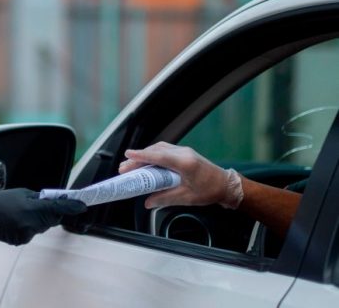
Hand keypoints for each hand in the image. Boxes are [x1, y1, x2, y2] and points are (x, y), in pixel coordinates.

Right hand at [0, 188, 86, 245]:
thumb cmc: (0, 200)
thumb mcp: (22, 193)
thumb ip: (40, 199)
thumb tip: (53, 201)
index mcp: (33, 208)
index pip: (59, 208)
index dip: (73, 207)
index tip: (83, 206)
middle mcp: (32, 223)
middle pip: (52, 219)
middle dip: (51, 212)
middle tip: (42, 205)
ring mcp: (26, 234)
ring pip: (42, 227)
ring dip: (39, 220)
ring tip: (23, 213)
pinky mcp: (21, 241)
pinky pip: (32, 233)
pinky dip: (29, 227)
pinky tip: (17, 221)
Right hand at [119, 142, 242, 208]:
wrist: (227, 185)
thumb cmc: (210, 191)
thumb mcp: (186, 198)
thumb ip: (165, 199)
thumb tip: (148, 202)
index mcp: (185, 163)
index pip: (159, 156)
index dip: (141, 155)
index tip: (128, 155)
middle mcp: (184, 153)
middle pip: (155, 151)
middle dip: (138, 158)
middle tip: (124, 167)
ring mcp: (185, 151)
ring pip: (159, 148)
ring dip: (145, 155)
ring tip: (132, 165)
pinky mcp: (185, 153)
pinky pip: (165, 150)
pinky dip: (153, 154)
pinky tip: (147, 162)